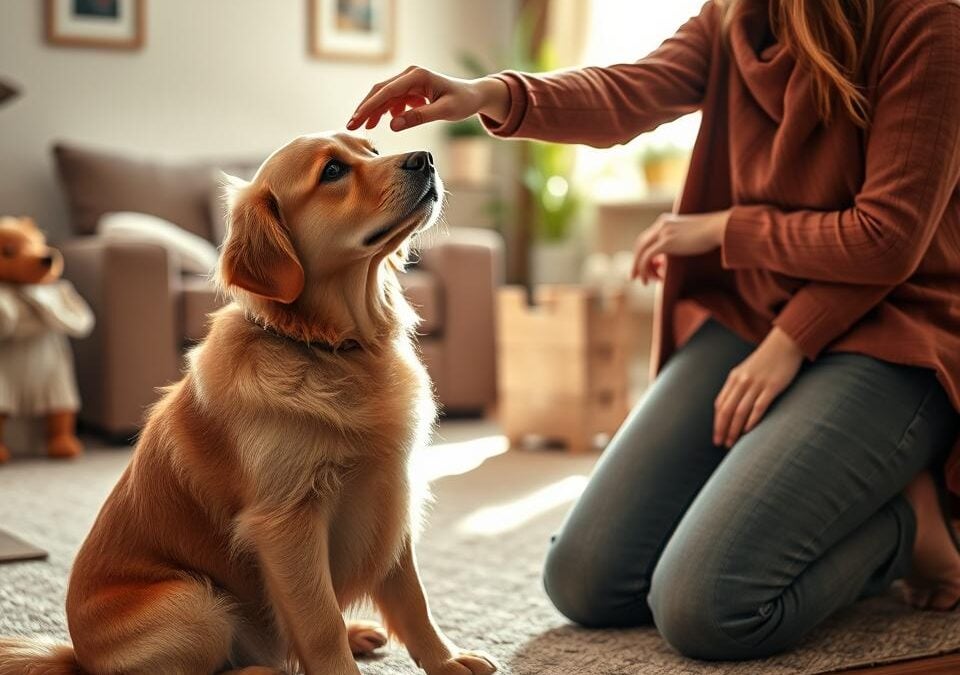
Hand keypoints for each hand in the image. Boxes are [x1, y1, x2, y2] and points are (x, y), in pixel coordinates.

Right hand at [347, 67, 508, 131]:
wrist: (474, 95)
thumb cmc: (462, 102)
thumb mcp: (444, 112)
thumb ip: (419, 117)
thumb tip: (393, 125)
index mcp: (417, 76)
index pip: (387, 91)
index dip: (369, 106)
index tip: (356, 119)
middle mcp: (410, 75)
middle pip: (380, 91)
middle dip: (365, 108)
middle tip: (351, 125)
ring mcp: (409, 81)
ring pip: (384, 96)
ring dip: (373, 111)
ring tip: (363, 127)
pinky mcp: (411, 89)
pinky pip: (393, 100)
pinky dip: (385, 111)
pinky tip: (382, 122)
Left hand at [631, 210, 730, 284]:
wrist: (720, 228)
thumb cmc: (712, 234)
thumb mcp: (691, 237)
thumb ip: (679, 245)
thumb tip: (672, 261)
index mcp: (666, 221)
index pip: (648, 237)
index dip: (643, 253)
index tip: (645, 267)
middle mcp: (661, 224)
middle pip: (641, 244)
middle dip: (636, 262)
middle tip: (634, 277)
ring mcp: (663, 231)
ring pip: (642, 251)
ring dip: (640, 268)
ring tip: (645, 282)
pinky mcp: (666, 241)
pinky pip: (647, 257)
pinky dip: (645, 269)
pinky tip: (651, 279)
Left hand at [713, 326, 802, 447]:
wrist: (785, 343)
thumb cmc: (766, 361)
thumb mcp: (746, 371)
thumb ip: (738, 387)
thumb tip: (729, 408)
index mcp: (734, 378)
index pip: (720, 405)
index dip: (717, 423)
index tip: (716, 437)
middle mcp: (742, 381)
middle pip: (727, 410)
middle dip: (723, 429)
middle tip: (722, 444)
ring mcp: (757, 384)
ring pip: (740, 411)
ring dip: (735, 429)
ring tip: (733, 443)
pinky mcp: (772, 386)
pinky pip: (758, 407)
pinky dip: (751, 420)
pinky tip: (748, 431)